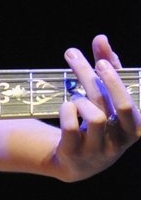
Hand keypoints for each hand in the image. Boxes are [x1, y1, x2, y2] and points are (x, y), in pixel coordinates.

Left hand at [52, 34, 140, 180]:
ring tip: (73, 94)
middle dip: (99, 79)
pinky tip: (66, 106)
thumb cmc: (96, 120)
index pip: (133, 103)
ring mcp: (98, 150)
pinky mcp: (75, 154)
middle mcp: (120, 141)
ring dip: (81, 97)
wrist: (75, 160)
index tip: (102, 61)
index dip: (119, 82)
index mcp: (134, 127)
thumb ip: (107, 67)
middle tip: (74, 55)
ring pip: (95, 116)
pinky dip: (66, 110)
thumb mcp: (105, 96)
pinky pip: (71, 127)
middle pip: (118, 107)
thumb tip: (101, 38)